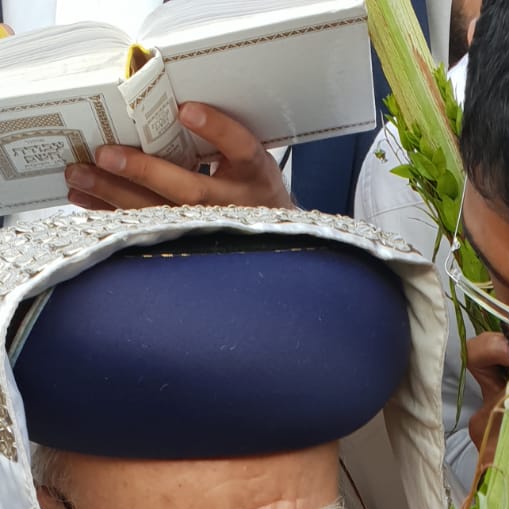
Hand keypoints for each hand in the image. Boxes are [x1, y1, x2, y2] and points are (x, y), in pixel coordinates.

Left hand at [65, 103, 291, 212]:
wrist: (270, 233)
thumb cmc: (250, 186)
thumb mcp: (248, 159)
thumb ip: (217, 139)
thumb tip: (164, 109)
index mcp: (252, 173)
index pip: (238, 146)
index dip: (214, 129)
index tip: (186, 110)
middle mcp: (234, 203)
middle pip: (188, 190)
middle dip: (143, 171)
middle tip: (104, 154)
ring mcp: (210, 228)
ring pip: (159, 214)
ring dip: (114, 195)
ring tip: (80, 177)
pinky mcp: (187, 241)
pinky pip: (145, 229)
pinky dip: (111, 213)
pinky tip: (87, 199)